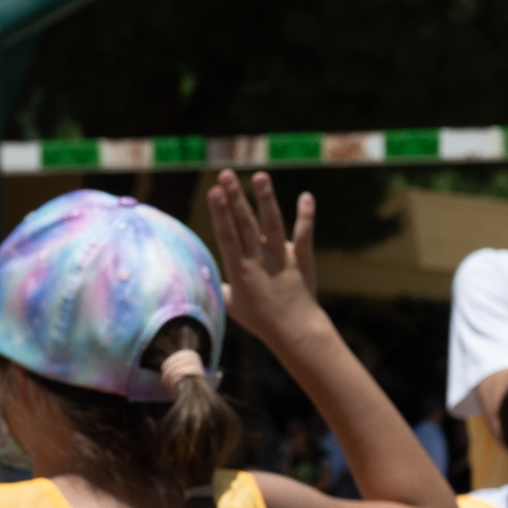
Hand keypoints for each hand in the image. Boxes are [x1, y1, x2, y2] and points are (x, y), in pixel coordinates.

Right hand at [201, 168, 329, 342]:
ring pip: (273, 226)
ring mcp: (283, 259)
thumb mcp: (232, 305)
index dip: (220, 213)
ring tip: (260, 176)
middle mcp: (260, 261)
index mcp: (240, 270)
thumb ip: (219, 285)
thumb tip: (201, 271)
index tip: (213, 191)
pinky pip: (305, 237)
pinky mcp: (303, 260)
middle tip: (226, 175)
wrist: (294, 332)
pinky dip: (306, 217)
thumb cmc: (260, 320)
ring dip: (266, 200)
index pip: (227, 236)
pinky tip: (306, 196)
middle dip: (235, 198)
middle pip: (246, 225)